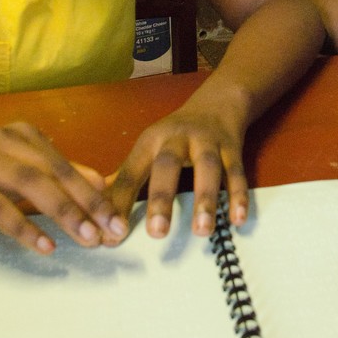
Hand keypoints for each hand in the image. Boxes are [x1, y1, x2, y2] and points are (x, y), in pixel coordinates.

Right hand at [0, 122, 126, 254]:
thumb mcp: (24, 176)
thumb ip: (60, 177)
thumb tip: (102, 184)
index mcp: (24, 135)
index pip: (66, 167)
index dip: (93, 195)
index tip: (117, 222)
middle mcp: (4, 139)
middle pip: (52, 173)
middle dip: (85, 205)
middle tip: (109, 233)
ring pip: (29, 185)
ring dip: (62, 213)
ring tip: (85, 239)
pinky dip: (23, 227)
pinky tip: (45, 245)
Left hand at [108, 100, 247, 240]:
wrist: (217, 103)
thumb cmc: (176, 135)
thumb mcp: (148, 149)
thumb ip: (125, 179)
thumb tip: (98, 213)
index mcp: (150, 141)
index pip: (130, 173)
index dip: (120, 202)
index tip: (112, 234)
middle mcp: (178, 138)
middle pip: (167, 165)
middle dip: (161, 198)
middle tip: (157, 233)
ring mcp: (208, 142)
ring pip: (208, 168)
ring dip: (205, 199)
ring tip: (202, 231)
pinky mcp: (233, 148)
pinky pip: (237, 172)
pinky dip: (238, 196)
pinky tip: (237, 220)